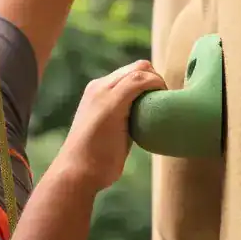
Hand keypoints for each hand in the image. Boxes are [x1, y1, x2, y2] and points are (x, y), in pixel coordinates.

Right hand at [59, 60, 165, 191]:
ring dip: (158, 82)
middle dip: (157, 80)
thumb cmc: (94, 160)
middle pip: (138, 67)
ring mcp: (104, 91)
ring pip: (140, 69)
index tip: (161, 101)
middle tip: (165, 104)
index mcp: (96, 92)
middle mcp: (99, 86)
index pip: (129, 73)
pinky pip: (140, 80)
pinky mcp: (113, 101)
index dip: (150, 82)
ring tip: (165, 106)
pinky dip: (157, 85)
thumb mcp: (109, 133)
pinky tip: (163, 103)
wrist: (76, 172)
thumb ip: (122, 121)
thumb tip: (141, 122)